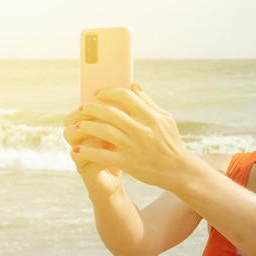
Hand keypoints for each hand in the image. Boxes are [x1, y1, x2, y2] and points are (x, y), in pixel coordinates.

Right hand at [64, 103, 123, 199]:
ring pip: (75, 143)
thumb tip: (135, 84)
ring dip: (92, 136)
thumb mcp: (130, 129)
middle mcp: (81, 141)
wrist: (131, 177)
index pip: (80, 110)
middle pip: (71, 124)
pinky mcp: (87, 172)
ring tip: (110, 134)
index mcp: (90, 126)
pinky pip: (88, 162)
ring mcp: (82, 157)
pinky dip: (100, 155)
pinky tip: (114, 150)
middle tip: (105, 112)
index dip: (89, 103)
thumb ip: (129, 110)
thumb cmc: (130, 149)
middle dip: (86, 117)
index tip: (102, 95)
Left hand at [67, 83, 191, 190]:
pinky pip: (102, 155)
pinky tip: (78, 149)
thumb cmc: (170, 142)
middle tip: (82, 108)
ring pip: (103, 131)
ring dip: (86, 127)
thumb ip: (148, 102)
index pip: (125, 96)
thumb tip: (133, 85)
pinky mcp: (128, 163)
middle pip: (109, 112)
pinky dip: (88, 151)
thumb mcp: (165, 119)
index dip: (108, 92)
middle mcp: (141, 130)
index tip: (98, 93)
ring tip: (77, 125)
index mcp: (151, 116)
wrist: (178, 169)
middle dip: (91, 108)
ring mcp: (133, 147)